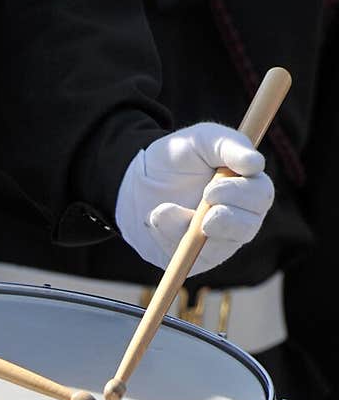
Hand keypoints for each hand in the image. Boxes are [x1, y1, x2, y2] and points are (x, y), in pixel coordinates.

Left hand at [115, 123, 274, 275]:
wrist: (137, 185)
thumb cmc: (178, 159)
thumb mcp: (201, 140)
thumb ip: (229, 144)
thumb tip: (257, 163)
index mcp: (247, 187)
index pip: (261, 195)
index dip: (241, 194)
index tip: (212, 188)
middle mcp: (240, 217)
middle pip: (250, 225)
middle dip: (225, 216)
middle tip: (201, 200)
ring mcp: (220, 241)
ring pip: (223, 247)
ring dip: (194, 230)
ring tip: (165, 210)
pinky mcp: (198, 259)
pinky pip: (194, 259)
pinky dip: (173, 239)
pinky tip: (158, 219)